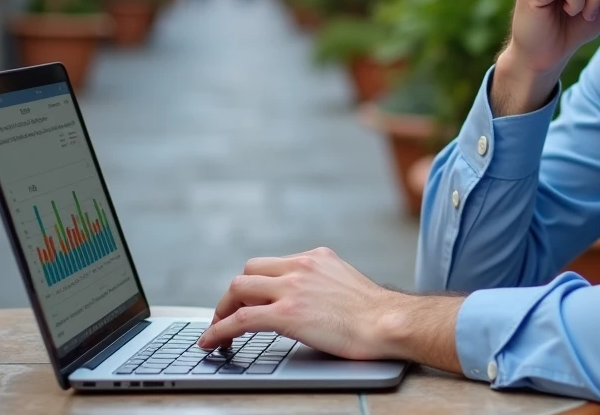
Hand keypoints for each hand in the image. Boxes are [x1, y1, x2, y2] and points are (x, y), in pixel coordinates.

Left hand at [198, 247, 401, 359]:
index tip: (248, 299)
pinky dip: (219, 330)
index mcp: (315, 258)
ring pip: (239, 288)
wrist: (387, 322)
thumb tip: (309, 301)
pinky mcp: (286, 314)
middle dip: (234, 294)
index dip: (255, 283)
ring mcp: (291, 288)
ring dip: (222, 310)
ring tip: (216, 329)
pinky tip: (212, 342)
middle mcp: (300, 266)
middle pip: (249, 271)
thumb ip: (322, 284)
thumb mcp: (345, 283)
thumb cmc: (375, 313)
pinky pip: (240, 319)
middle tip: (228, 314)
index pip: (272, 264)